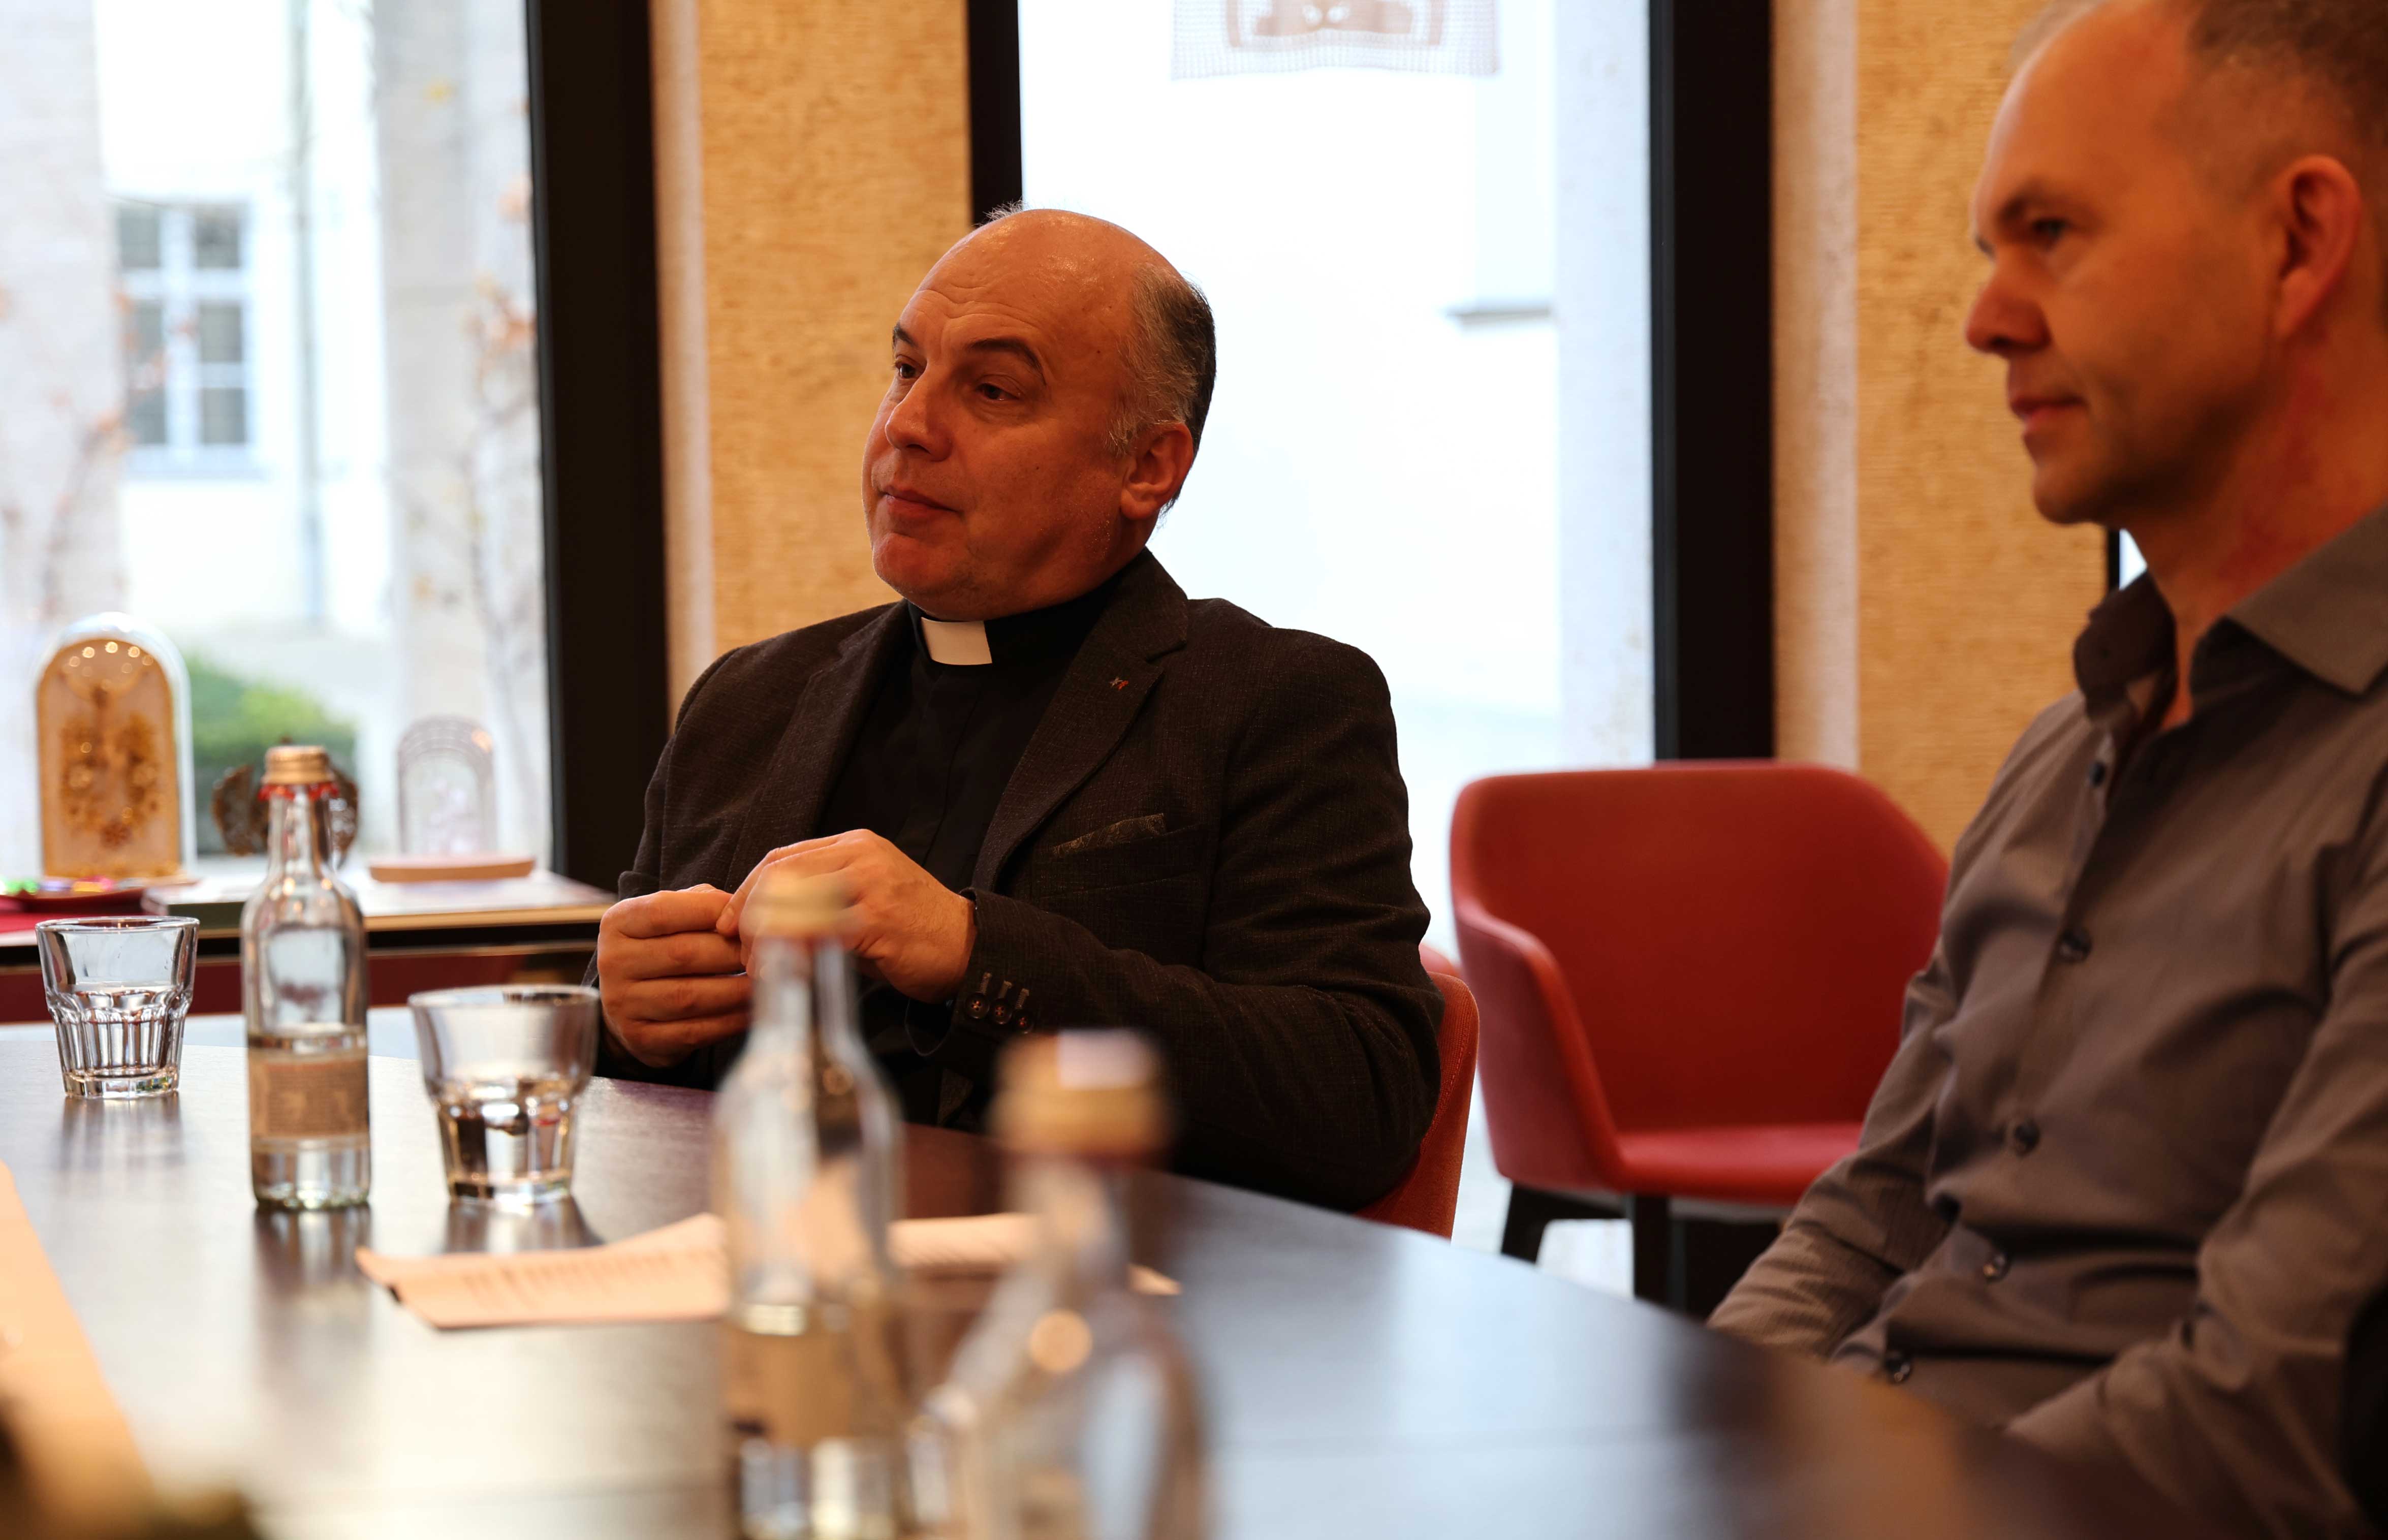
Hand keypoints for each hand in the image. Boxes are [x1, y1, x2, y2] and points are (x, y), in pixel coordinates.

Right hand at [596, 885, 752, 1066]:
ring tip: (764, 981)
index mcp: (618, 923)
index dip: (711, 911)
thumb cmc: (663, 948)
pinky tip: (752, 1011)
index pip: (663, 911)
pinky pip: (694, 1031)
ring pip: (689, 996)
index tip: (748, 915)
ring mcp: (623, 1004)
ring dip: (736, 990)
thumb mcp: (670, 917)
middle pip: (682, 954)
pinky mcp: (642, 1038)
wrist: (632, 1001)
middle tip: (766, 953)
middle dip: (732, 953)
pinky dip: (730, 1021)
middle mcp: (612, 963)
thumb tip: (741, 907)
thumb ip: (701, 903)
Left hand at [717, 831, 976, 1003]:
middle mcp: (862, 855)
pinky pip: (818, 930)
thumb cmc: (913, 932)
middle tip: (740, 951)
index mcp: (856, 845)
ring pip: (794, 901)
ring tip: (759, 968)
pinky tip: (785, 973)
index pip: (783, 858)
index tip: (728, 922)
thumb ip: (821, 898)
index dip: (748, 890)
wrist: (970, 949)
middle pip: (781, 875)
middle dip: (749, 916)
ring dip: (766, 939)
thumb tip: (764, 919)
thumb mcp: (864, 900)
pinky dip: (793, 953)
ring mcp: (871, 884)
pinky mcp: (879, 918)